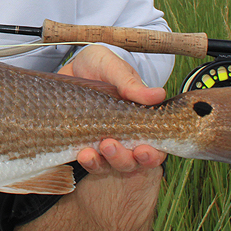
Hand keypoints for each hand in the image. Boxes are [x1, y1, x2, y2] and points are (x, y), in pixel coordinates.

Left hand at [58, 44, 167, 173]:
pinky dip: (85, 161)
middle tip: (109, 145)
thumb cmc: (99, 66)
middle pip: (131, 161)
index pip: (154, 147)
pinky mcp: (82, 144)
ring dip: (102, 162)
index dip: (152, 155)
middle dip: (123, 159)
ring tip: (89, 153)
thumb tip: (159, 94)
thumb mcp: (113, 67)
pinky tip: (81, 154)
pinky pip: (87, 160)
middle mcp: (124, 136)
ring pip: (108, 165)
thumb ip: (131, 83)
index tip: (143, 150)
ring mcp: (102, 142)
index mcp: (139, 120)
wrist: (71, 66)